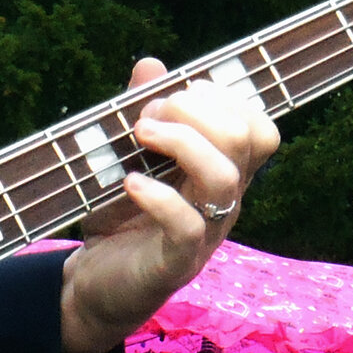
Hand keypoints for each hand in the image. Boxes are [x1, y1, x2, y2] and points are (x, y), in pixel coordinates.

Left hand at [59, 58, 278, 352]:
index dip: (220, 98)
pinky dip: (157, 196)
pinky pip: (187, 226)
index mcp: (221, 174)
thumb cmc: (119, 219)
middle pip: (247, 138)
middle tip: (147, 117)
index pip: (258, 127)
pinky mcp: (175, 263)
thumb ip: (143, 112)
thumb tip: (152, 64)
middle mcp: (223, 201)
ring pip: (223, 176)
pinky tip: (129, 183)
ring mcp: (205, 234)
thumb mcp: (127, 158)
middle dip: (195, 109)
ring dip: (180, 141)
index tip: (169, 96)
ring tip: (140, 133)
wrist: (94, 288)